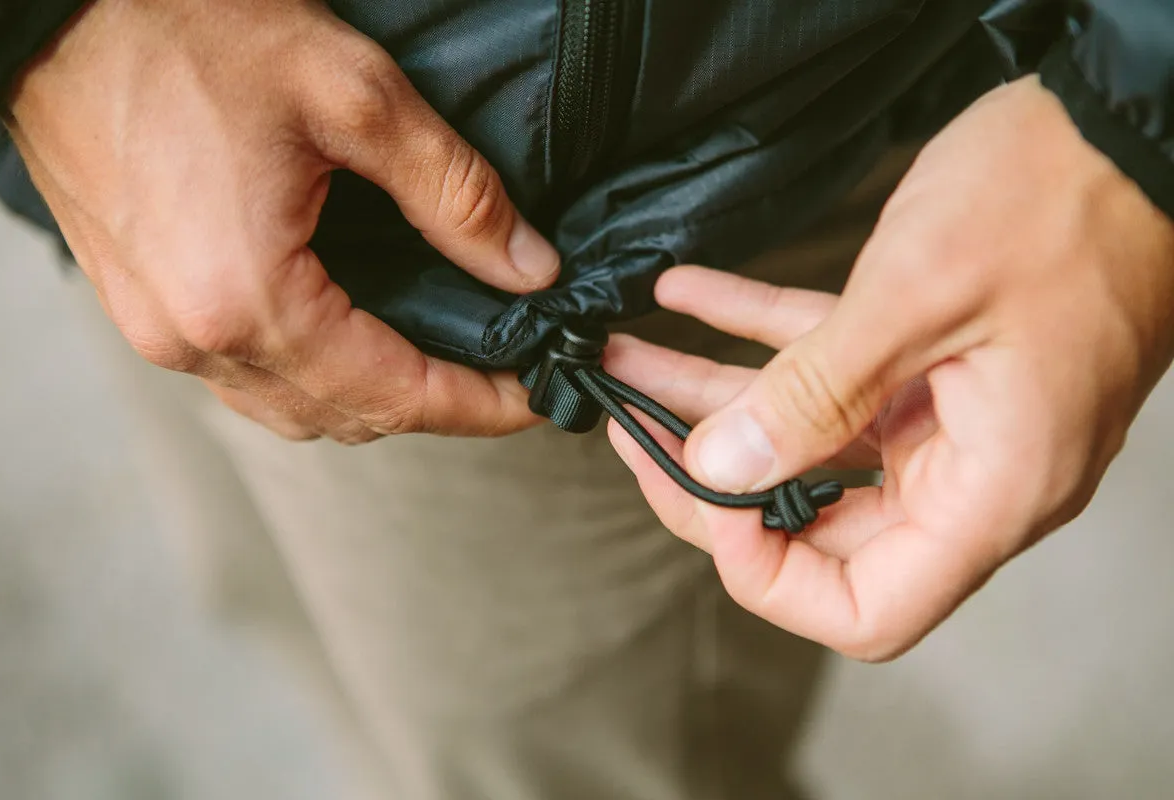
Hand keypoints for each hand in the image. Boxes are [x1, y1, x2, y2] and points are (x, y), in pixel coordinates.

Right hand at [5, 0, 559, 441]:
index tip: (538, 395)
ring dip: (372, 396)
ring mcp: (157, 330)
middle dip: (433, 406)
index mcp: (245, 299)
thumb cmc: (183, 28)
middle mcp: (194, 339)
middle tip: (501, 372)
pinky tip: (351, 333)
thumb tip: (529, 268)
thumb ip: (454, 192)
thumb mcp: (352, 94)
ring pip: (293, 408)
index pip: (395, 396)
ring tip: (438, 357)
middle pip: (346, 418)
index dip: (480, 405)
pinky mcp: (140, 307)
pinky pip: (245, 376)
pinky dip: (312, 373)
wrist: (55, 6)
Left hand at [606, 76, 1173, 660]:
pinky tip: (692, 296)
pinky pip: (833, 370)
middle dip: (714, 477)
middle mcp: (972, 473)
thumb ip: (812, 395)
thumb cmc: (1063, 197)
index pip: (864, 609)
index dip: (766, 573)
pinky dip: (762, 339)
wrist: (1127, 117)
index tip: (700, 492)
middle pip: (819, 527)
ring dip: (720, 401)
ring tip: (633, 358)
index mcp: (989, 490)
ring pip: (812, 441)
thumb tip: (721, 469)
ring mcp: (954, 419)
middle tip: (635, 428)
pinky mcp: (938, 363)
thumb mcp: (916, 298)